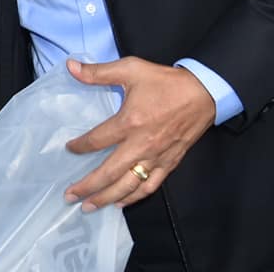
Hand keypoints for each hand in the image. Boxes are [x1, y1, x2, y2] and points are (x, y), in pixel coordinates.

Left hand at [64, 57, 215, 211]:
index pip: (97, 140)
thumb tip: (71, 67)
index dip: (80, 146)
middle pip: (109, 173)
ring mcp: (157, 157)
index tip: (69, 149)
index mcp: (130, 123)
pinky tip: (121, 203)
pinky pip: (150, 186)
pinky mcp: (170, 163)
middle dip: (88, 187)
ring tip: (90, 207)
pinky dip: (134, 197)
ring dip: (107, 198)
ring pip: (129, 185)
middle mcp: (142, 145)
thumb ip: (98, 72)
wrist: (204, 92)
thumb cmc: (166, 82)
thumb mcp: (130, 69)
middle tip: (69, 196)